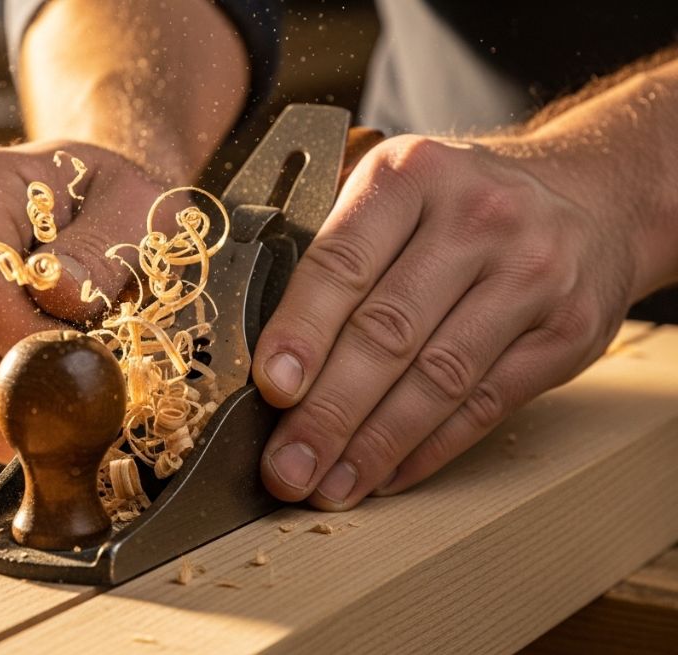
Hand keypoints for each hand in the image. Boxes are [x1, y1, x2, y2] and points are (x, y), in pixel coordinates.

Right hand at [0, 140, 168, 460]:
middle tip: (93, 397)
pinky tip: (56, 412)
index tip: (84, 362)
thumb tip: (54, 297)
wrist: (96, 197)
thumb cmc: (117, 197)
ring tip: (81, 401)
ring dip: (17, 414)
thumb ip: (99, 248)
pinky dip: (6, 427)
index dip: (21, 339)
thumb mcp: (134, 204)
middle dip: (24, 388)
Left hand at [251, 135, 636, 509]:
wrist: (589, 199)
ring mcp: (532, 274)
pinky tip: (383, 475)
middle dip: (328, 411)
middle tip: (286, 466)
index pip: (343, 262)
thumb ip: (332, 247)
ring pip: (438, 378)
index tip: (269, 390)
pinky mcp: (569, 330)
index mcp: (411, 175)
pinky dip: (427, 449)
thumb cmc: (455, 205)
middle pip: (388, 331)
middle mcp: (478, 217)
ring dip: (374, 445)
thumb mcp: (395, 190)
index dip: (301, 332)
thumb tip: (262, 352)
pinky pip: (485, 404)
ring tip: (327, 487)